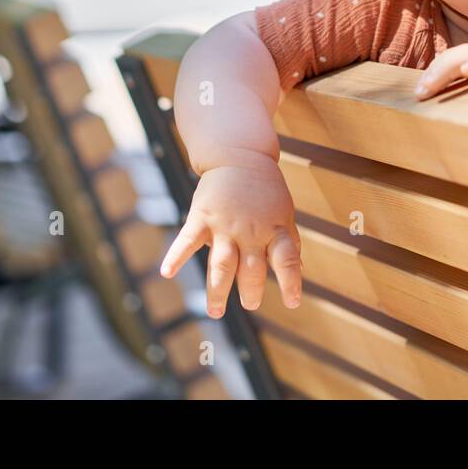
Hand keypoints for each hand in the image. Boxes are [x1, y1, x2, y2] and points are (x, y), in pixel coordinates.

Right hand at [158, 163, 302, 317]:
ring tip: (216, 312)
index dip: (291, 282)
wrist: (239, 156)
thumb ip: (289, 242)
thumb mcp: (284, 213)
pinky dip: (176, 256)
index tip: (292, 303)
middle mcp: (251, 231)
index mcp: (275, 230)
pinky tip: (167, 273)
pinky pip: (188, 240)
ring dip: (218, 291)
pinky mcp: (202, 218)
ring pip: (222, 265)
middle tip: (251, 304)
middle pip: (252, 269)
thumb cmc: (265, 190)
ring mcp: (225, 225)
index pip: (287, 261)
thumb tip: (300, 270)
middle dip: (251, 291)